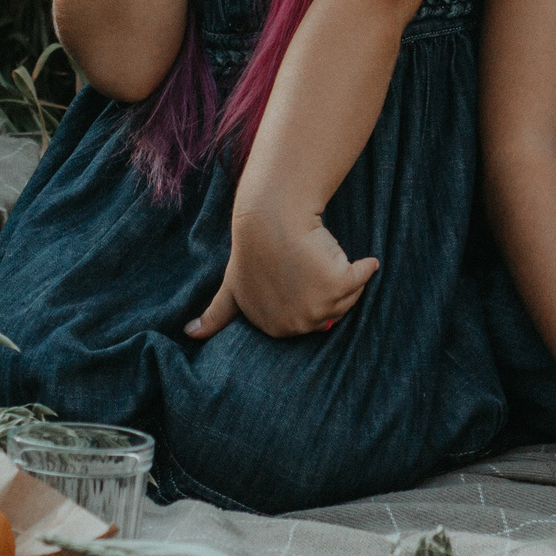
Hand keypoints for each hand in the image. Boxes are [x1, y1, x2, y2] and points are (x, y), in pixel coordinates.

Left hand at [187, 203, 378, 339]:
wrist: (268, 220)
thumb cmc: (250, 249)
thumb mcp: (231, 287)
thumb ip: (216, 315)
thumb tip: (189, 335)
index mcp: (274, 328)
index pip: (309, 319)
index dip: (311, 295)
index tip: (302, 274)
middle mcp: (296, 324)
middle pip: (331, 311)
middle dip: (330, 289)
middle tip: (313, 263)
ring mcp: (317, 308)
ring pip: (349, 294)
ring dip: (347, 276)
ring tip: (324, 254)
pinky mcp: (337, 285)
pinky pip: (363, 275)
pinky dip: (366, 266)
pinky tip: (363, 259)